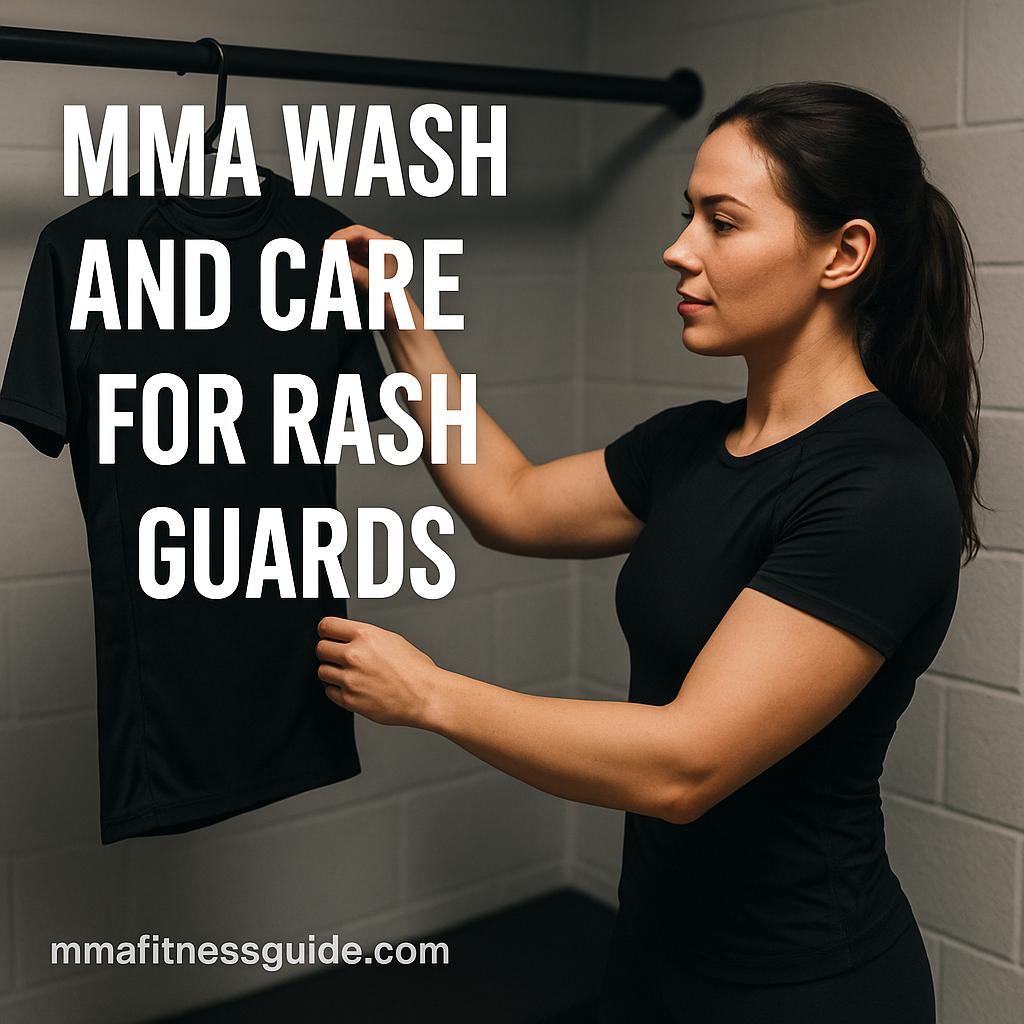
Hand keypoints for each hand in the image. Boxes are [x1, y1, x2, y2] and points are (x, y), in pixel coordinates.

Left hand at [316, 617, 441, 727]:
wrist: (425, 696)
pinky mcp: (350, 699)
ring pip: (322, 671)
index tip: (328, 636)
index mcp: (365, 635)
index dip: (326, 631)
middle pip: (320, 648)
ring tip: (348, 673)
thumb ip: (364, 637)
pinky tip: (352, 687)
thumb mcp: (391, 639)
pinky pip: (329, 691)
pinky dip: (337, 689)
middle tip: (338, 657)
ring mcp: (350, 679)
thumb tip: (345, 637)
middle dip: (328, 652)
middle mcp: (354, 655)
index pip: (326, 626)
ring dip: (332, 671)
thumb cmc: (415, 669)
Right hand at [326, 223, 399, 293]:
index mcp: (386, 245)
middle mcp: (380, 244)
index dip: (341, 236)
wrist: (392, 306)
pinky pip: (350, 250)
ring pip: (351, 242)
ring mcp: (373, 249)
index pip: (360, 232)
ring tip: (330, 256)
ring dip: (339, 248)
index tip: (329, 244)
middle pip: (354, 235)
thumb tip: (336, 257)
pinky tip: (337, 260)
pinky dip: (341, 254)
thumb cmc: (388, 295)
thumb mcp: (368, 282)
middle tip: (326, 251)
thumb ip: (352, 269)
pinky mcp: (366, 256)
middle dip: (338, 241)